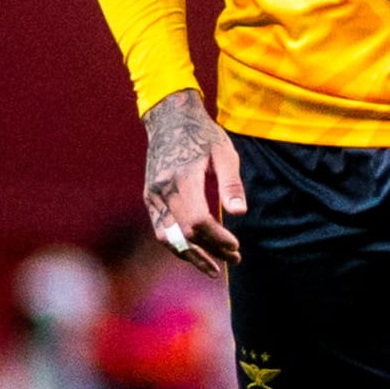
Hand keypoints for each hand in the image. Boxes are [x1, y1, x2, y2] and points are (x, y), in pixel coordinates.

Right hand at [142, 88, 247, 277]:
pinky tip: (197, 253)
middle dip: (210, 250)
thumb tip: (239, 213)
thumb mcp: (224, 153)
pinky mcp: (150, 199)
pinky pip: (161, 230)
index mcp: (182, 178)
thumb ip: (231, 183)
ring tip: (215, 268)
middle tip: (235, 259)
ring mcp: (152, 197)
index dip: (217, 238)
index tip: (236, 245)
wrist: (169, 120)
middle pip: (184, 233)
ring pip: (168, 238)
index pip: (197, 220)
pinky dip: (178, 245)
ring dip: (192, 255)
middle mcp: (162, 191)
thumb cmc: (203, 135)